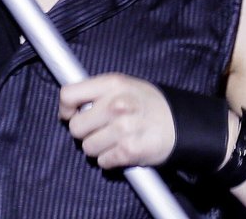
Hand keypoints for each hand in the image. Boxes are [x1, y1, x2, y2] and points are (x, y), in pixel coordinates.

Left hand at [59, 73, 175, 169]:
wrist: (180, 122)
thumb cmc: (146, 102)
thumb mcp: (122, 85)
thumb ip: (96, 92)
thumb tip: (68, 107)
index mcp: (111, 84)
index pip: (68, 95)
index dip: (65, 108)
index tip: (71, 114)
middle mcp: (115, 105)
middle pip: (75, 127)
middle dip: (84, 131)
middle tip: (99, 128)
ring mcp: (122, 128)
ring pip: (87, 147)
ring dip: (97, 147)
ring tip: (113, 138)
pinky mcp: (129, 151)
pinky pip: (103, 161)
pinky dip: (109, 159)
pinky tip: (121, 149)